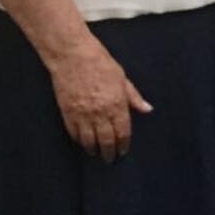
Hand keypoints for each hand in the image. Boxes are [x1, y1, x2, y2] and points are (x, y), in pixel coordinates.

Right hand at [47, 36, 152, 161]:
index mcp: (117, 104)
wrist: (73, 56)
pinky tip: (83, 143)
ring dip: (94, 149)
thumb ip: (134, 97)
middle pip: (106, 140)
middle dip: (109, 152)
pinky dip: (79, 141)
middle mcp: (100, 113)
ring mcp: (82, 114)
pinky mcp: (67, 113)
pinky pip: (74, 133)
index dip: (124, 144)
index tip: (123, 151)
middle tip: (111, 159)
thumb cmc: (101, 63)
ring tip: (97, 153)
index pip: (122, 132)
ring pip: (89, 140)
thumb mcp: (123, 78)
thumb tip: (147, 109)